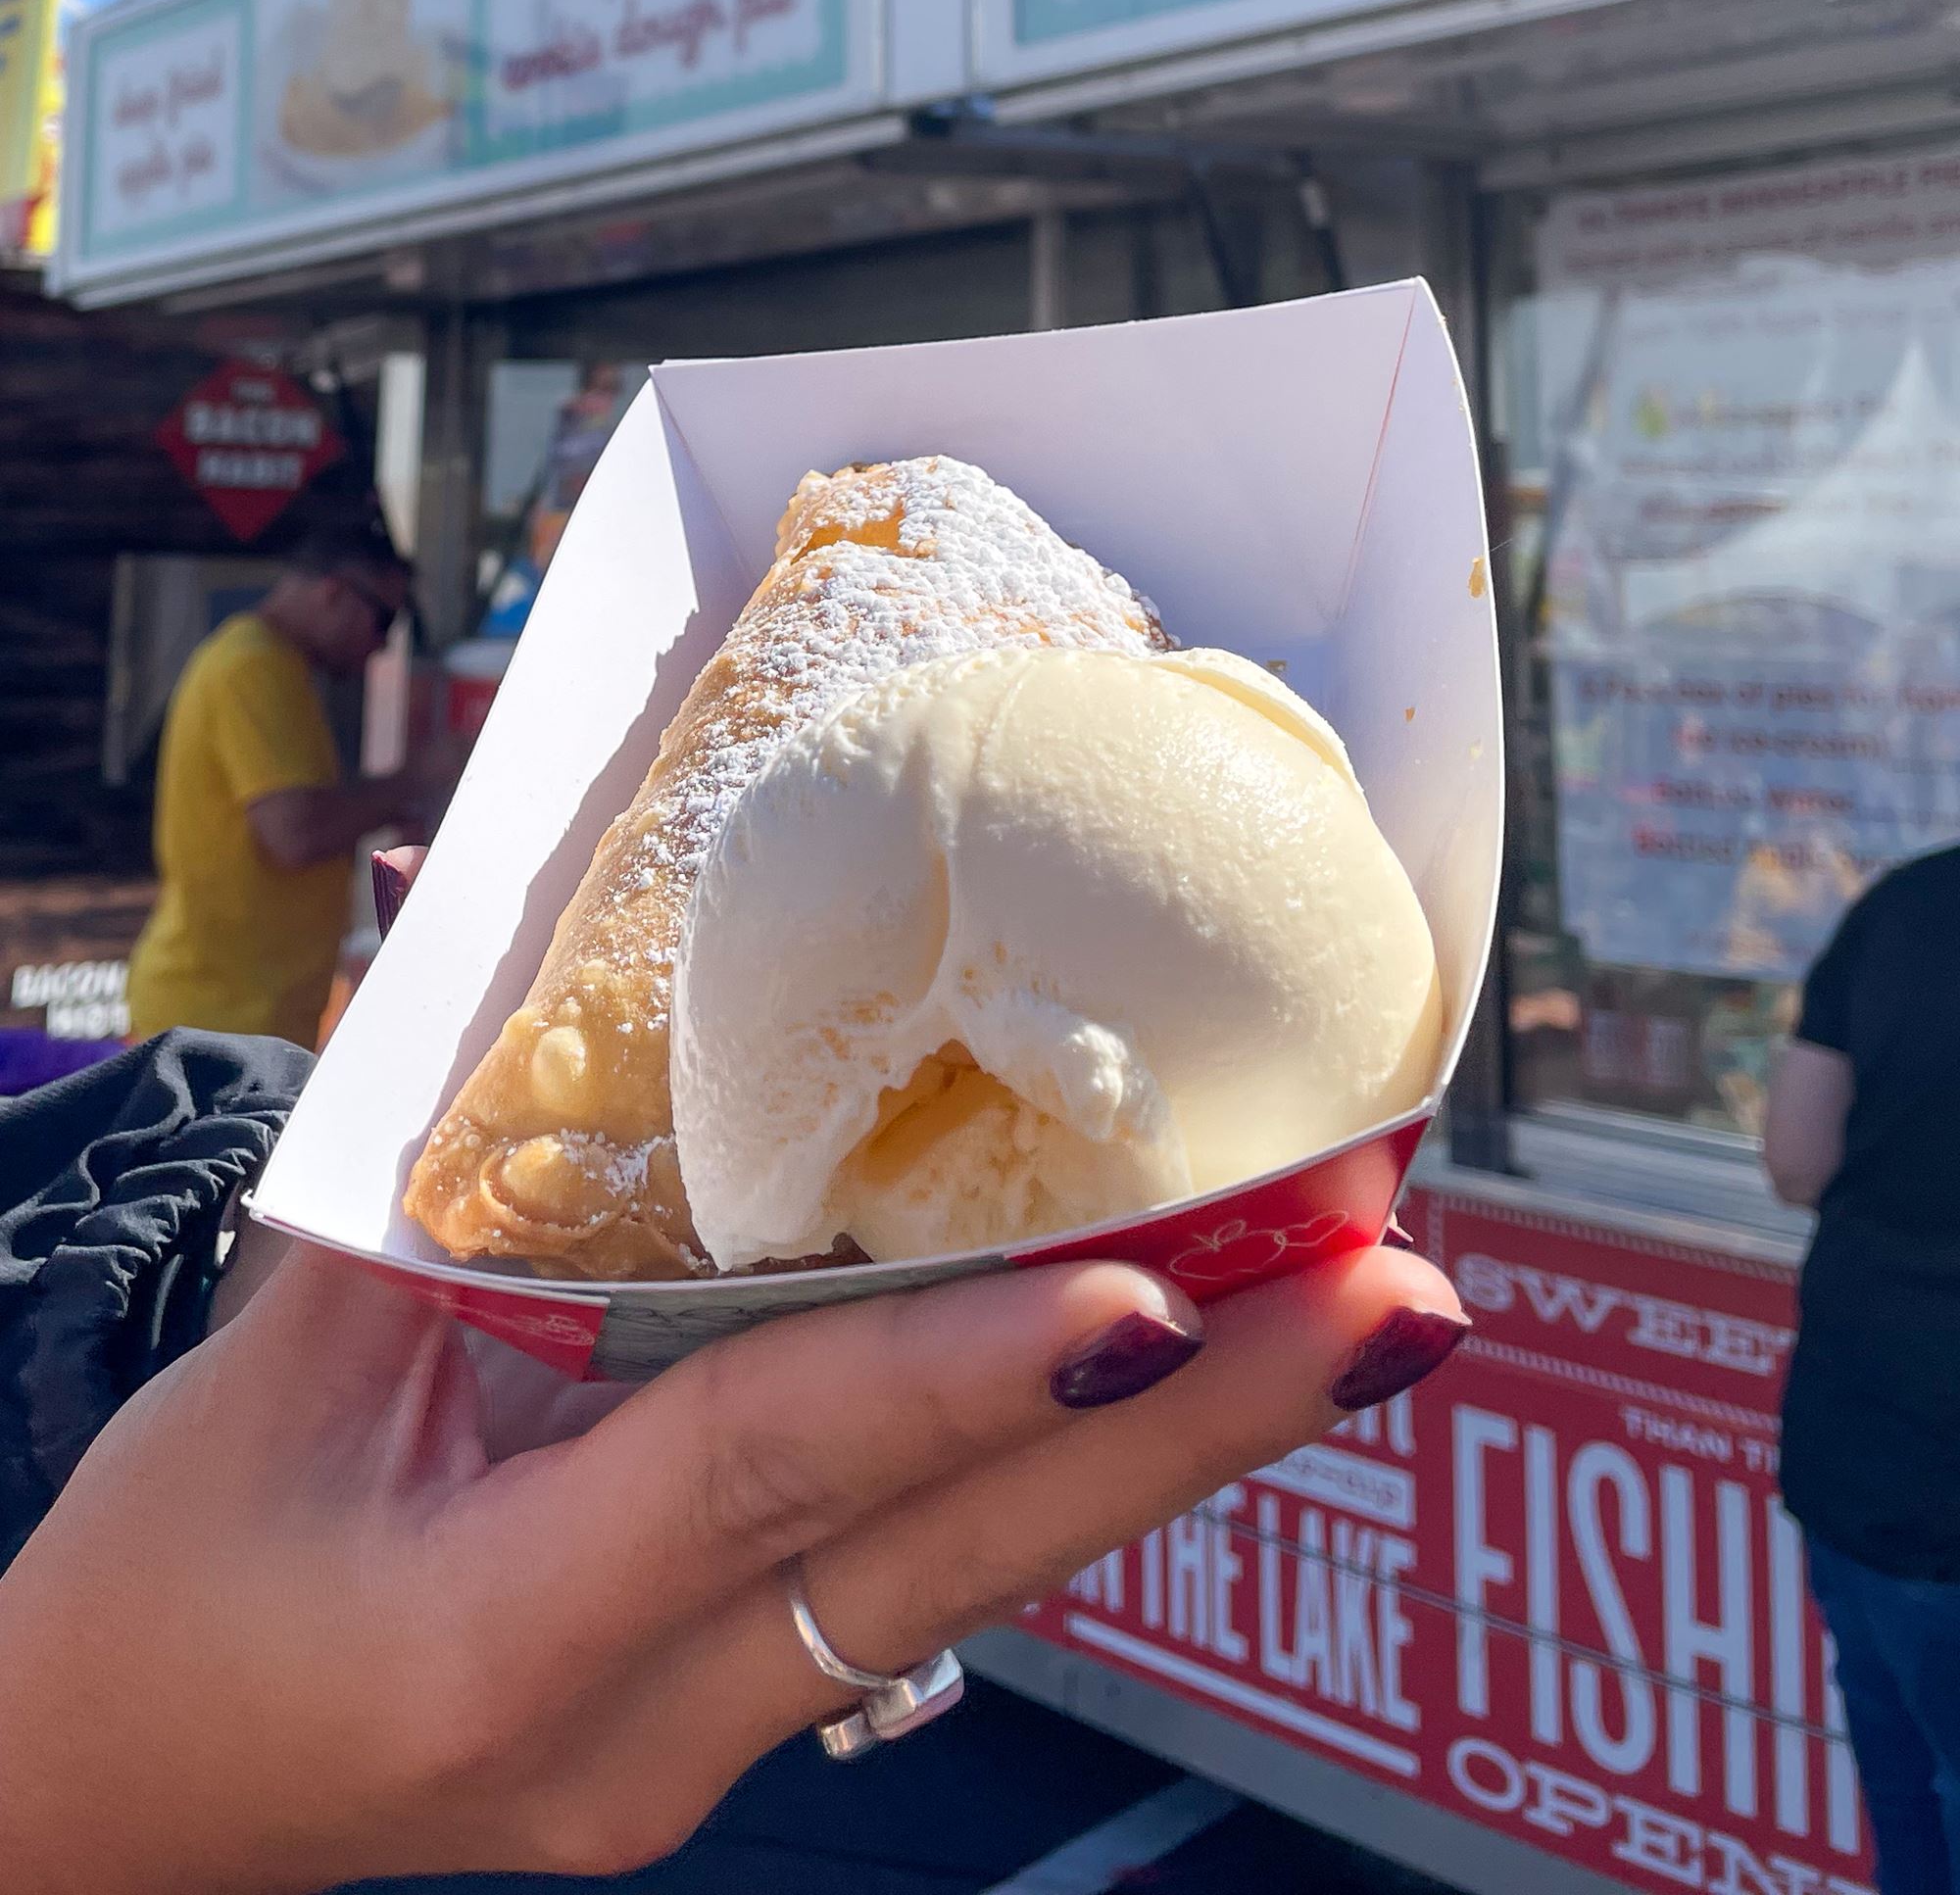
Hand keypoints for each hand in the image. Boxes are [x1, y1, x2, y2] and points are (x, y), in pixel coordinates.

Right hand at [0, 1234, 1464, 1889]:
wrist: (125, 1806)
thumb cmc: (163, 1601)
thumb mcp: (260, 1396)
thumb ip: (437, 1209)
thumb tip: (548, 997)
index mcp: (501, 1638)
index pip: (768, 1476)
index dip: (960, 1380)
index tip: (1148, 1298)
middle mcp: (651, 1719)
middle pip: (966, 1553)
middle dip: (1200, 1425)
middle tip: (1397, 1301)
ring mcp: (717, 1736)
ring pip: (986, 1576)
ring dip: (1177, 1444)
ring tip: (1352, 1314)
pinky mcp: (742, 1710)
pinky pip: (936, 1573)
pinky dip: (1065, 1467)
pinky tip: (1190, 1372)